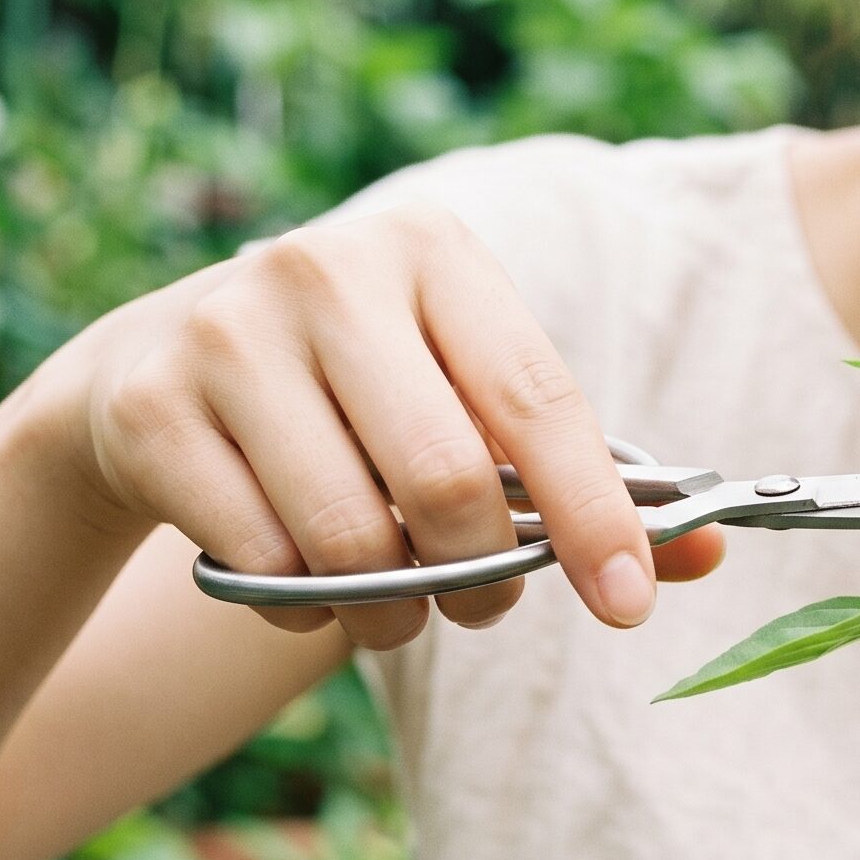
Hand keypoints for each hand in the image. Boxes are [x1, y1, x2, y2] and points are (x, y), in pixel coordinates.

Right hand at [34, 201, 725, 650]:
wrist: (160, 360)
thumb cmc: (363, 387)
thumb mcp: (465, 394)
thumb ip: (582, 473)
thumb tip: (708, 556)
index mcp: (434, 251)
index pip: (539, 399)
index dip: (594, 514)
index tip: (630, 604)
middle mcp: (329, 270)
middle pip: (446, 478)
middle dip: (484, 577)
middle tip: (486, 608)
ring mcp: (229, 332)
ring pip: (349, 535)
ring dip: (393, 606)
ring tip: (399, 604)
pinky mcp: (151, 407)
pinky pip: (259, 561)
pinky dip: (302, 608)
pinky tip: (306, 583)